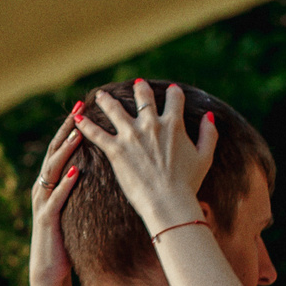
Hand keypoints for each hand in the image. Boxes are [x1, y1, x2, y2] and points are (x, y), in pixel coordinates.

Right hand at [29, 109, 82, 285]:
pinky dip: (64, 184)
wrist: (48, 269)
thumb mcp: (77, 207)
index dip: (72, 125)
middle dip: (67, 128)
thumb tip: (105, 168)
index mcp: (51, 182)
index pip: (61, 147)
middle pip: (54, 151)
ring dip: (65, 150)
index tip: (85, 105)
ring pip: (52, 170)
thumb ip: (85, 187)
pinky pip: (56, 198)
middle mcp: (43, 187)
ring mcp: (43, 202)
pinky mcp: (46, 219)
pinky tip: (75, 172)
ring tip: (78, 133)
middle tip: (80, 107)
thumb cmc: (67, 237)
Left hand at [73, 79, 216, 232]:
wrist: (168, 202)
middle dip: (140, 88)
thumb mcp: (205, 157)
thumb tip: (208, 116)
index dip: (174, 93)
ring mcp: (131, 136)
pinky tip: (77, 118)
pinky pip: (97, 133)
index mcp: (174, 124)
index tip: (172, 90)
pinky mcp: (115, 150)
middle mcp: (151, 124)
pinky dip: (86, 125)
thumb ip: (208, 134)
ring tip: (101, 95)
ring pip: (116, 110)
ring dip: (107, 100)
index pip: (174, 98)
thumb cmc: (188, 183)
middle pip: (144, 97)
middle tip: (137, 83)